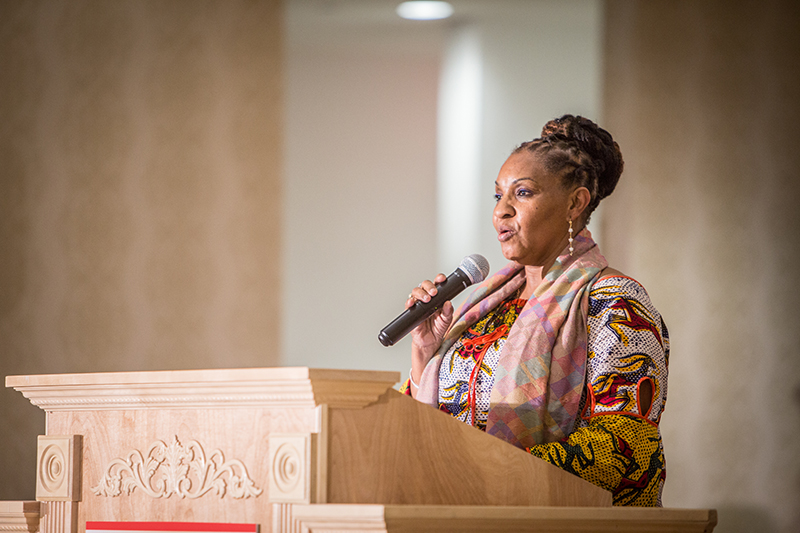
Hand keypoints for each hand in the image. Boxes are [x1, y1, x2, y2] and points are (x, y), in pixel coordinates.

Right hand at [407, 273, 452, 394]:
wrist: (430, 343)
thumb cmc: (438, 329)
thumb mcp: (446, 320)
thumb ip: (448, 312)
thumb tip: (448, 303)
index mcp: (436, 298)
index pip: (436, 285)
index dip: (438, 279)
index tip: (442, 279)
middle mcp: (426, 299)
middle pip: (424, 286)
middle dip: (429, 286)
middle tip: (434, 292)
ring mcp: (418, 305)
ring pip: (415, 292)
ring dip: (420, 293)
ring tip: (426, 299)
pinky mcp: (411, 313)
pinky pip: (408, 305)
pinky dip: (409, 302)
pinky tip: (412, 303)